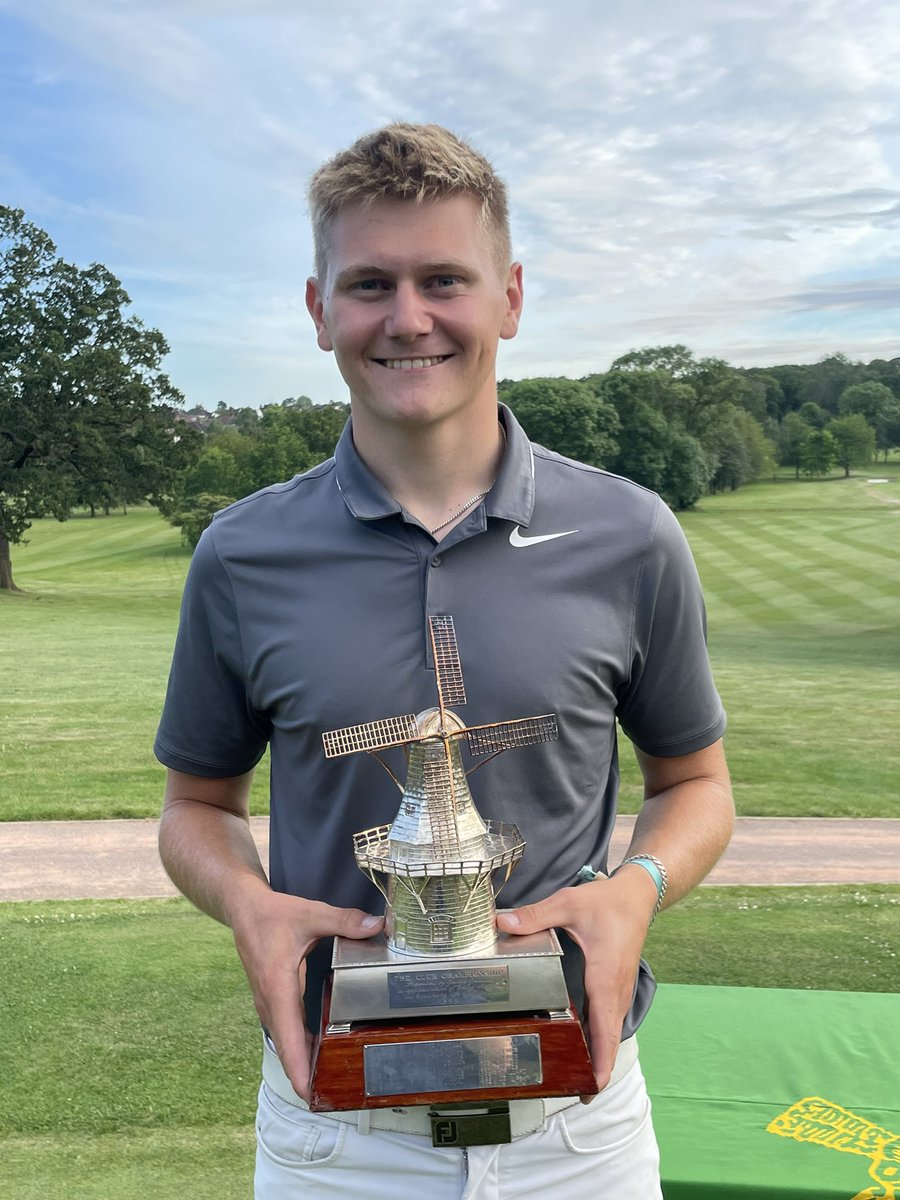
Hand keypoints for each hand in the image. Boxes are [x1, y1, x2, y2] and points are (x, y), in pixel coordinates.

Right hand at [230, 887, 382, 1100]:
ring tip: (329, 1081)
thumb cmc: (274, 915)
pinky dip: (298, 1045)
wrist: (244, 910)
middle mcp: (269, 1001)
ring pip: (285, 1041)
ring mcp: (267, 1003)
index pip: (287, 1036)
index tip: (307, 1094)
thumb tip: (378, 925)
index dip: (297, 1067)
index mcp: (277, 986)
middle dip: (305, 1073)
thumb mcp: (312, 914)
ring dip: (302, 1061)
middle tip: (332, 1096)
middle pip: (287, 1047)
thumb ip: (345, 921)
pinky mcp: (271, 1000)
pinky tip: (317, 1051)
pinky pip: (284, 1030)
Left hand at [495, 873, 653, 1092]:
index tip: (594, 1085)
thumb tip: (501, 923)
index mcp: (604, 975)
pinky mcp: (617, 986)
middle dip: (597, 1069)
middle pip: (608, 1039)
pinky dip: (601, 1039)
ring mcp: (619, 989)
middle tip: (577, 1094)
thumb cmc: (606, 902)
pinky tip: (584, 1047)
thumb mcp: (568, 904)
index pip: (605, 1026)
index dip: (601, 1058)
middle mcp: (615, 988)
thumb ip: (535, 916)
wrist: (637, 896)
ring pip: (610, 1031)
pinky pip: (610, 1019)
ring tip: (577, 1080)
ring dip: (598, 1055)